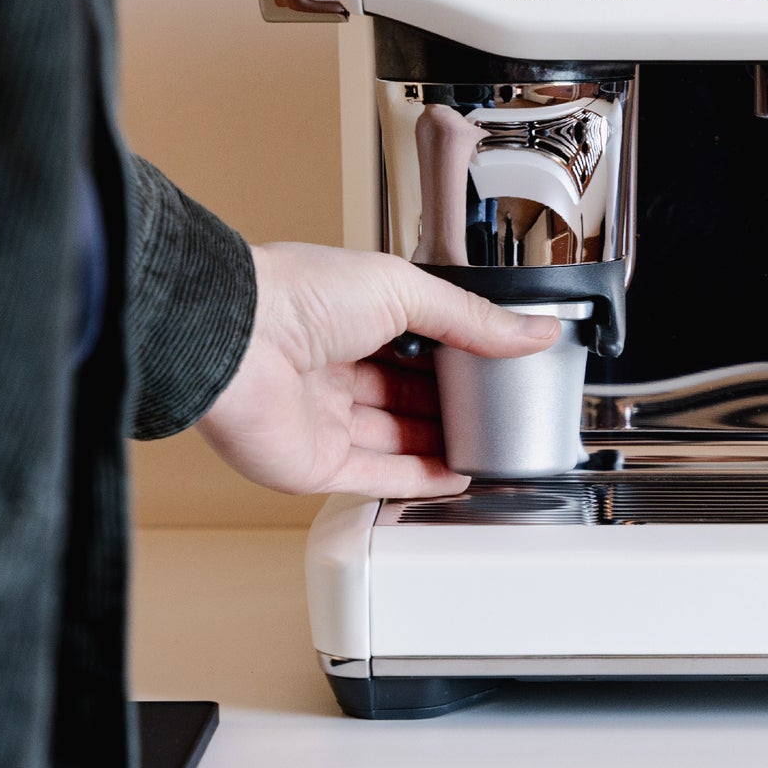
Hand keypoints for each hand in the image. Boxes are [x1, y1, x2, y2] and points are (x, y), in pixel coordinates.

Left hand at [196, 242, 559, 497]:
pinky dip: (416, 478)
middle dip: (451, 403)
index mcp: (348, 315)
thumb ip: (472, 318)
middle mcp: (331, 366)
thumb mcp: (405, 289)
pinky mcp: (312, 464)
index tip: (501, 364)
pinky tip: (456, 477)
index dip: (457, 354)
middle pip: (406, 393)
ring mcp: (321, 417)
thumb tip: (533, 331)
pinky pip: (373, 476)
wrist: (235, 340)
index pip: (416, 340)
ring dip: (440, 444)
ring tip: (488, 448)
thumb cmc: (298, 295)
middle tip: (500, 410)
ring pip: (393, 437)